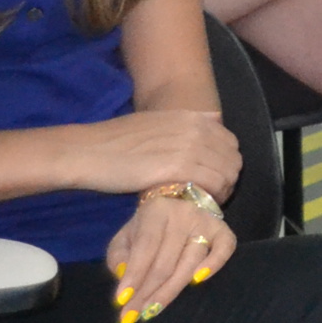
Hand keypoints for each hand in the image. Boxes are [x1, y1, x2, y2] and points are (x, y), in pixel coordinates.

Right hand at [74, 108, 243, 199]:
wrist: (89, 151)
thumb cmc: (117, 141)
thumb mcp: (156, 122)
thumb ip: (183, 126)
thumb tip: (212, 123)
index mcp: (192, 117)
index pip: (229, 141)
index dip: (226, 162)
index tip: (216, 178)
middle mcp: (196, 128)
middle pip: (232, 158)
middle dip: (228, 178)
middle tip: (214, 195)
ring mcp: (189, 146)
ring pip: (226, 173)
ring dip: (221, 191)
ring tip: (205, 203)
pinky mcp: (179, 167)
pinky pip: (211, 184)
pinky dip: (210, 197)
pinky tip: (197, 205)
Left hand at [106, 188, 236, 322]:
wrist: (179, 201)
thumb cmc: (149, 226)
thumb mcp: (126, 236)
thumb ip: (119, 256)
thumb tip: (124, 277)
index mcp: (155, 211)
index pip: (145, 247)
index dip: (134, 275)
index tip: (122, 301)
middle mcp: (183, 214)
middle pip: (166, 261)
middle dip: (147, 292)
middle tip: (133, 315)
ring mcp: (206, 222)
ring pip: (190, 262)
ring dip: (170, 290)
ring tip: (152, 310)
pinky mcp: (223, 230)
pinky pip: (224, 249)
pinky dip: (213, 265)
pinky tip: (197, 282)